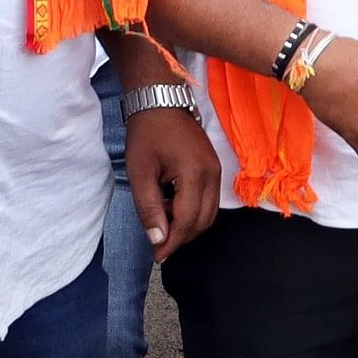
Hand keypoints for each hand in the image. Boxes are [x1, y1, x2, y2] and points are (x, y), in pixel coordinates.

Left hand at [125, 105, 221, 260]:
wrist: (161, 102)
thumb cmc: (147, 135)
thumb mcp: (140, 173)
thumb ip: (149, 208)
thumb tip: (158, 238)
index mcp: (195, 173)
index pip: (188, 220)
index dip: (172, 242)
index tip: (156, 255)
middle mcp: (213, 173)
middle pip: (204, 220)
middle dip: (182, 237)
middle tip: (158, 243)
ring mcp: (217, 169)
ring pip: (210, 212)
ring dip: (189, 225)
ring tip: (163, 220)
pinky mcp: (214, 167)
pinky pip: (209, 199)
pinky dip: (193, 211)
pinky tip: (172, 205)